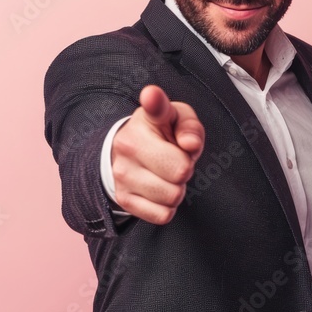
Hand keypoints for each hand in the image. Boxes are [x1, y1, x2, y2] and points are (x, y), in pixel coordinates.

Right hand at [110, 84, 204, 223]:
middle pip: (181, 171)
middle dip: (186, 168)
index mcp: (144, 120)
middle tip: (175, 159)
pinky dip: (168, 207)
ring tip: (166, 173)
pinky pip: (163, 215)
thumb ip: (190, 126)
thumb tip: (189, 144)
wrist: (128, 151)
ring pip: (173, 197)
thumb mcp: (179, 119)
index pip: (155, 110)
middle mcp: (127, 146)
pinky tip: (160, 189)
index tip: (151, 96)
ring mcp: (121, 175)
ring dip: (177, 189)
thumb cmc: (161, 133)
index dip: (155, 102)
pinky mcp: (124, 199)